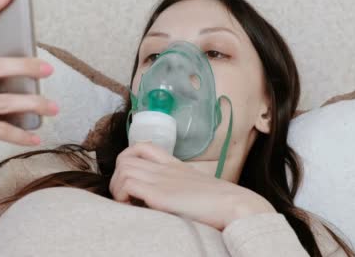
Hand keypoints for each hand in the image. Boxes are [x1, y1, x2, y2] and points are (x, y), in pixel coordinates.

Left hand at [109, 142, 276, 229]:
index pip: (144, 147)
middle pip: (126, 157)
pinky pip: (127, 184)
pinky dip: (122, 195)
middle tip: (124, 197)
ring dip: (117, 186)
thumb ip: (184, 190)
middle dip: (117, 177)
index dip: (129, 159)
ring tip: (127, 203)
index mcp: (176, 166)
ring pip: (122, 168)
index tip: (131, 181)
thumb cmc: (224, 205)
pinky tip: (132, 207)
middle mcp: (166, 169)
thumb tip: (175, 204)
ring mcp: (162, 179)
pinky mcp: (160, 193)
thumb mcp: (200, 191)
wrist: (237, 206)